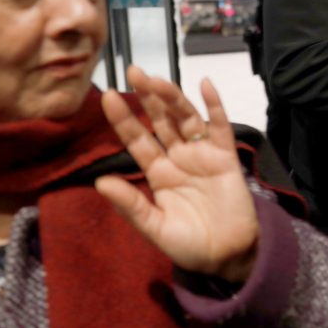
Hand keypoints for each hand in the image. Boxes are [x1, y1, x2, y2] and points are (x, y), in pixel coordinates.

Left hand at [96, 65, 259, 282]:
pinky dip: (214, 105)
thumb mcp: (154, 228)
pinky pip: (220, 126)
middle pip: (160, 121)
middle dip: (147, 97)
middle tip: (133, 72)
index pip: (137, 139)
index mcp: (157, 173)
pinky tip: (205, 84)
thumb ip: (130, 205)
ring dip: (173, 98)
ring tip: (158, 80)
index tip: (106, 96)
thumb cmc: (189, 244)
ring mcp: (202, 154)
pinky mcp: (226, 156)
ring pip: (186, 118)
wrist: (227, 256)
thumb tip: (99, 182)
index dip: (123, 119)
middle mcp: (178, 157)